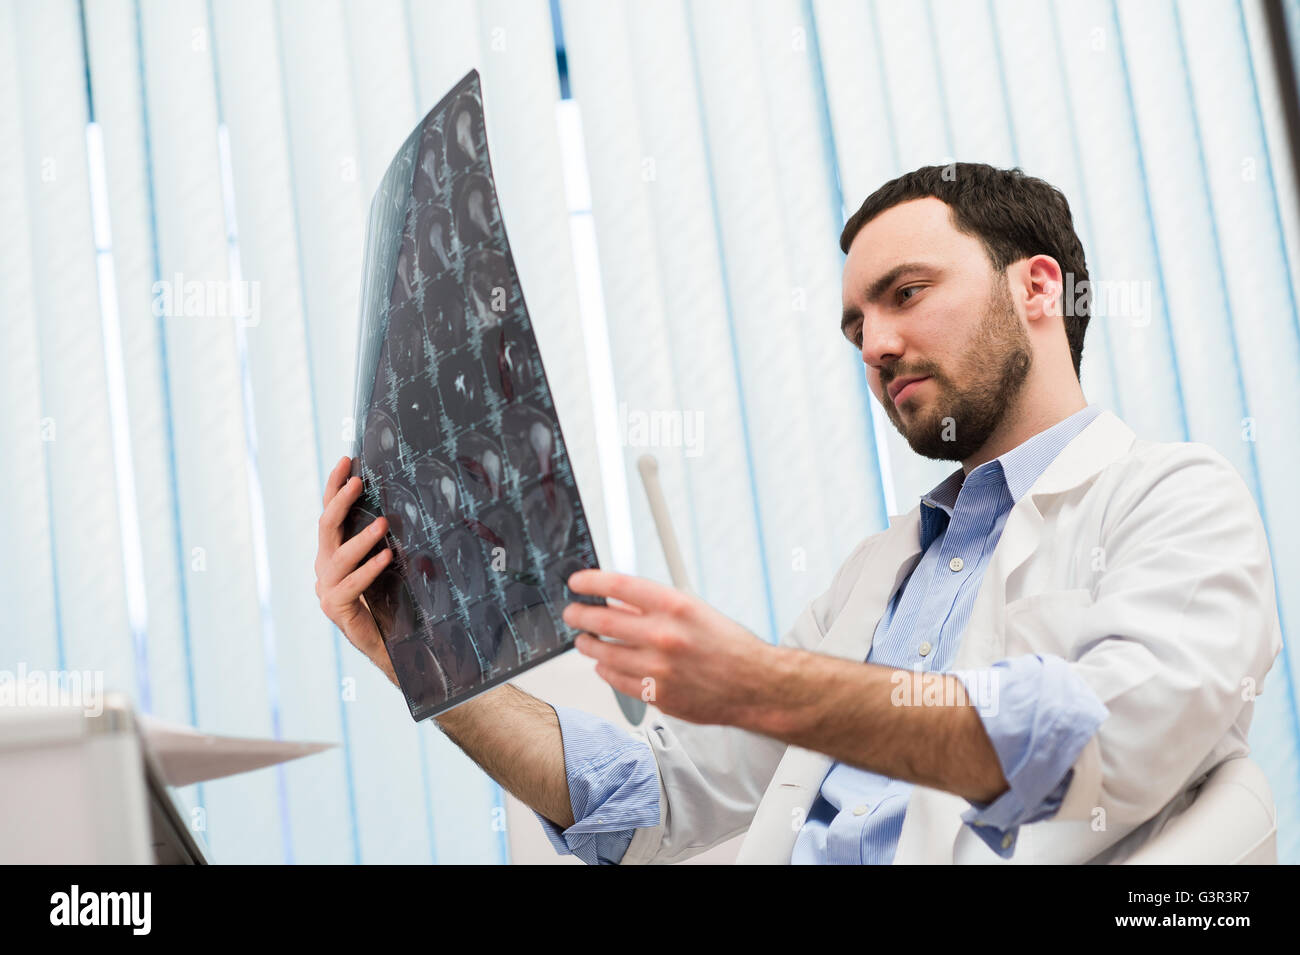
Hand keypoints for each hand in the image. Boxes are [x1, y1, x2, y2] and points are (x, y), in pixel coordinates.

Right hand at [315, 455, 396, 685]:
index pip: (330, 512)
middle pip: (326, 526)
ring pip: (338, 556)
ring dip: (362, 537)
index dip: (335, 486)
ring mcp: (326, 587)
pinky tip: (386, 557)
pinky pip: (351, 584)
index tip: (347, 460)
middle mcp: (325, 566)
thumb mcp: (386, 562)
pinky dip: (369, 569)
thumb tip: (403, 501)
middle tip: (358, 482)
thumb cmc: (390, 598)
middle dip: (340, 501)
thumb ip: (384, 538)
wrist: (389, 643)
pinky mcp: (334, 607)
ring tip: (383, 523)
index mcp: (333, 551)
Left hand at [561, 570, 780, 726]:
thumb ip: (654, 605)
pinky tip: (605, 663)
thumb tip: (616, 600)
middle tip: (573, 613)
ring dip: (587, 645)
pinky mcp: (656, 695)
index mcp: (675, 606)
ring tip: (584, 641)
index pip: (618, 586)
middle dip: (579, 615)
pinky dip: (605, 669)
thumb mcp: (694, 610)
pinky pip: (615, 679)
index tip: (578, 583)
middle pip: (601, 621)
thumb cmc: (728, 645)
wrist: (754, 685)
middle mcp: (664, 636)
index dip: (591, 582)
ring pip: (602, 654)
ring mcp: (658, 668)